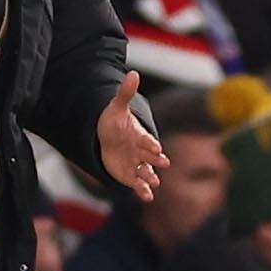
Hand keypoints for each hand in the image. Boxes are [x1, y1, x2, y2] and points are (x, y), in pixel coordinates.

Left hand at [97, 71, 169, 201]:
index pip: (147, 140)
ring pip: (145, 172)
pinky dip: (143, 190)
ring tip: (155, 183)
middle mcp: (141, 151)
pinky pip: (137, 184)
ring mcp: (136, 164)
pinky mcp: (130, 175)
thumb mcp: (116, 107)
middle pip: (149, 157)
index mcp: (139, 136)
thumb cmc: (114, 122)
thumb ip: (126, 93)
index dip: (150, 144)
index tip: (157, 147)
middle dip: (156, 161)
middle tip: (163, 163)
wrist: (107, 138)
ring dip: (150, 177)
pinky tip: (147, 197)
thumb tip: (133, 73)